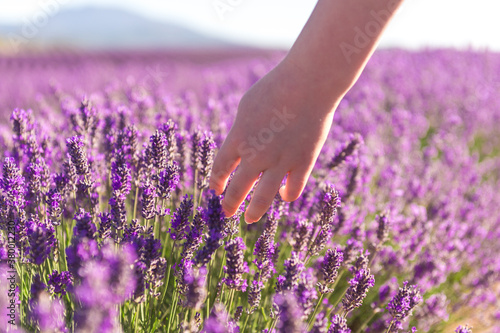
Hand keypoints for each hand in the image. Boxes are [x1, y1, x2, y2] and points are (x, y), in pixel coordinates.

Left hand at [209, 57, 339, 222]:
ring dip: (254, 211)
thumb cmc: (276, 87)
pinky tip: (284, 195)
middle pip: (237, 188)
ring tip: (250, 219)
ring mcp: (280, 161)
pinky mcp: (303, 162)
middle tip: (227, 212)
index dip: (216, 183)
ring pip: (263, 198)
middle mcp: (256, 154)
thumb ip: (241, 131)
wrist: (309, 82)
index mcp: (238, 138)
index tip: (216, 190)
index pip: (220, 169)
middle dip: (230, 204)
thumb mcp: (247, 106)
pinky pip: (293, 189)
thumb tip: (240, 150)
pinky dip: (287, 195)